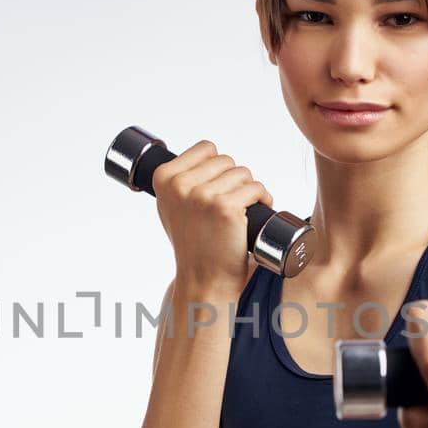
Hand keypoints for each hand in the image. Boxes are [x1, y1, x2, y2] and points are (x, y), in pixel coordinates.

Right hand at [151, 140, 273, 298]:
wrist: (203, 279)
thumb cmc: (192, 246)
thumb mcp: (171, 208)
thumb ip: (179, 183)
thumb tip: (199, 161)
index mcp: (164, 178)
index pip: (205, 148)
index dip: (217, 166)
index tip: (219, 187)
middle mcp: (180, 185)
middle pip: (225, 160)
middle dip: (234, 179)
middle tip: (233, 203)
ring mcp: (203, 195)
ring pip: (243, 173)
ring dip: (249, 189)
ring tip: (243, 210)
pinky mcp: (226, 207)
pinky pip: (255, 188)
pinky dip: (263, 198)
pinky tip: (256, 212)